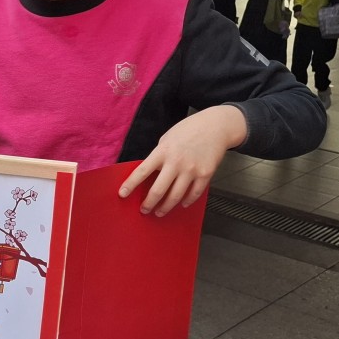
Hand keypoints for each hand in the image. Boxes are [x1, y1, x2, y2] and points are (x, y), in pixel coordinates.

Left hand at [118, 106, 246, 215]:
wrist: (216, 126)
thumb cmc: (188, 130)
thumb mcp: (167, 139)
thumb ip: (159, 156)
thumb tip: (151, 174)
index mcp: (163, 151)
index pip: (142, 171)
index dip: (130, 185)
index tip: (122, 195)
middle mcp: (176, 162)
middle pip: (158, 190)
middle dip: (148, 203)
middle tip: (143, 210)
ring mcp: (191, 169)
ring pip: (175, 196)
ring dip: (165, 207)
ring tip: (159, 212)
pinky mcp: (205, 174)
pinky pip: (194, 194)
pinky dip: (186, 201)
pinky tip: (181, 204)